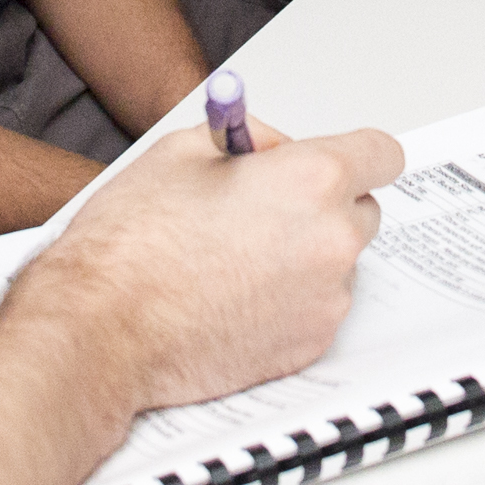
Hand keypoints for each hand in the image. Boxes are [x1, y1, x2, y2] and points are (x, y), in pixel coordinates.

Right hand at [13, 124, 405, 414]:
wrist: (102, 329)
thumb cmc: (131, 243)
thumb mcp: (182, 149)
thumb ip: (247, 138)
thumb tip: (274, 147)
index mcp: (312, 179)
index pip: (383, 154)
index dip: (356, 155)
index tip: (338, 162)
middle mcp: (332, 240)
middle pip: (363, 210)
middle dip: (325, 205)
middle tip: (264, 211)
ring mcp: (326, 299)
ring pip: (337, 263)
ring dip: (305, 256)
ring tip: (234, 260)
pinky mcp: (309, 345)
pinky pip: (316, 308)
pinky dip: (289, 301)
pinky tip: (233, 297)